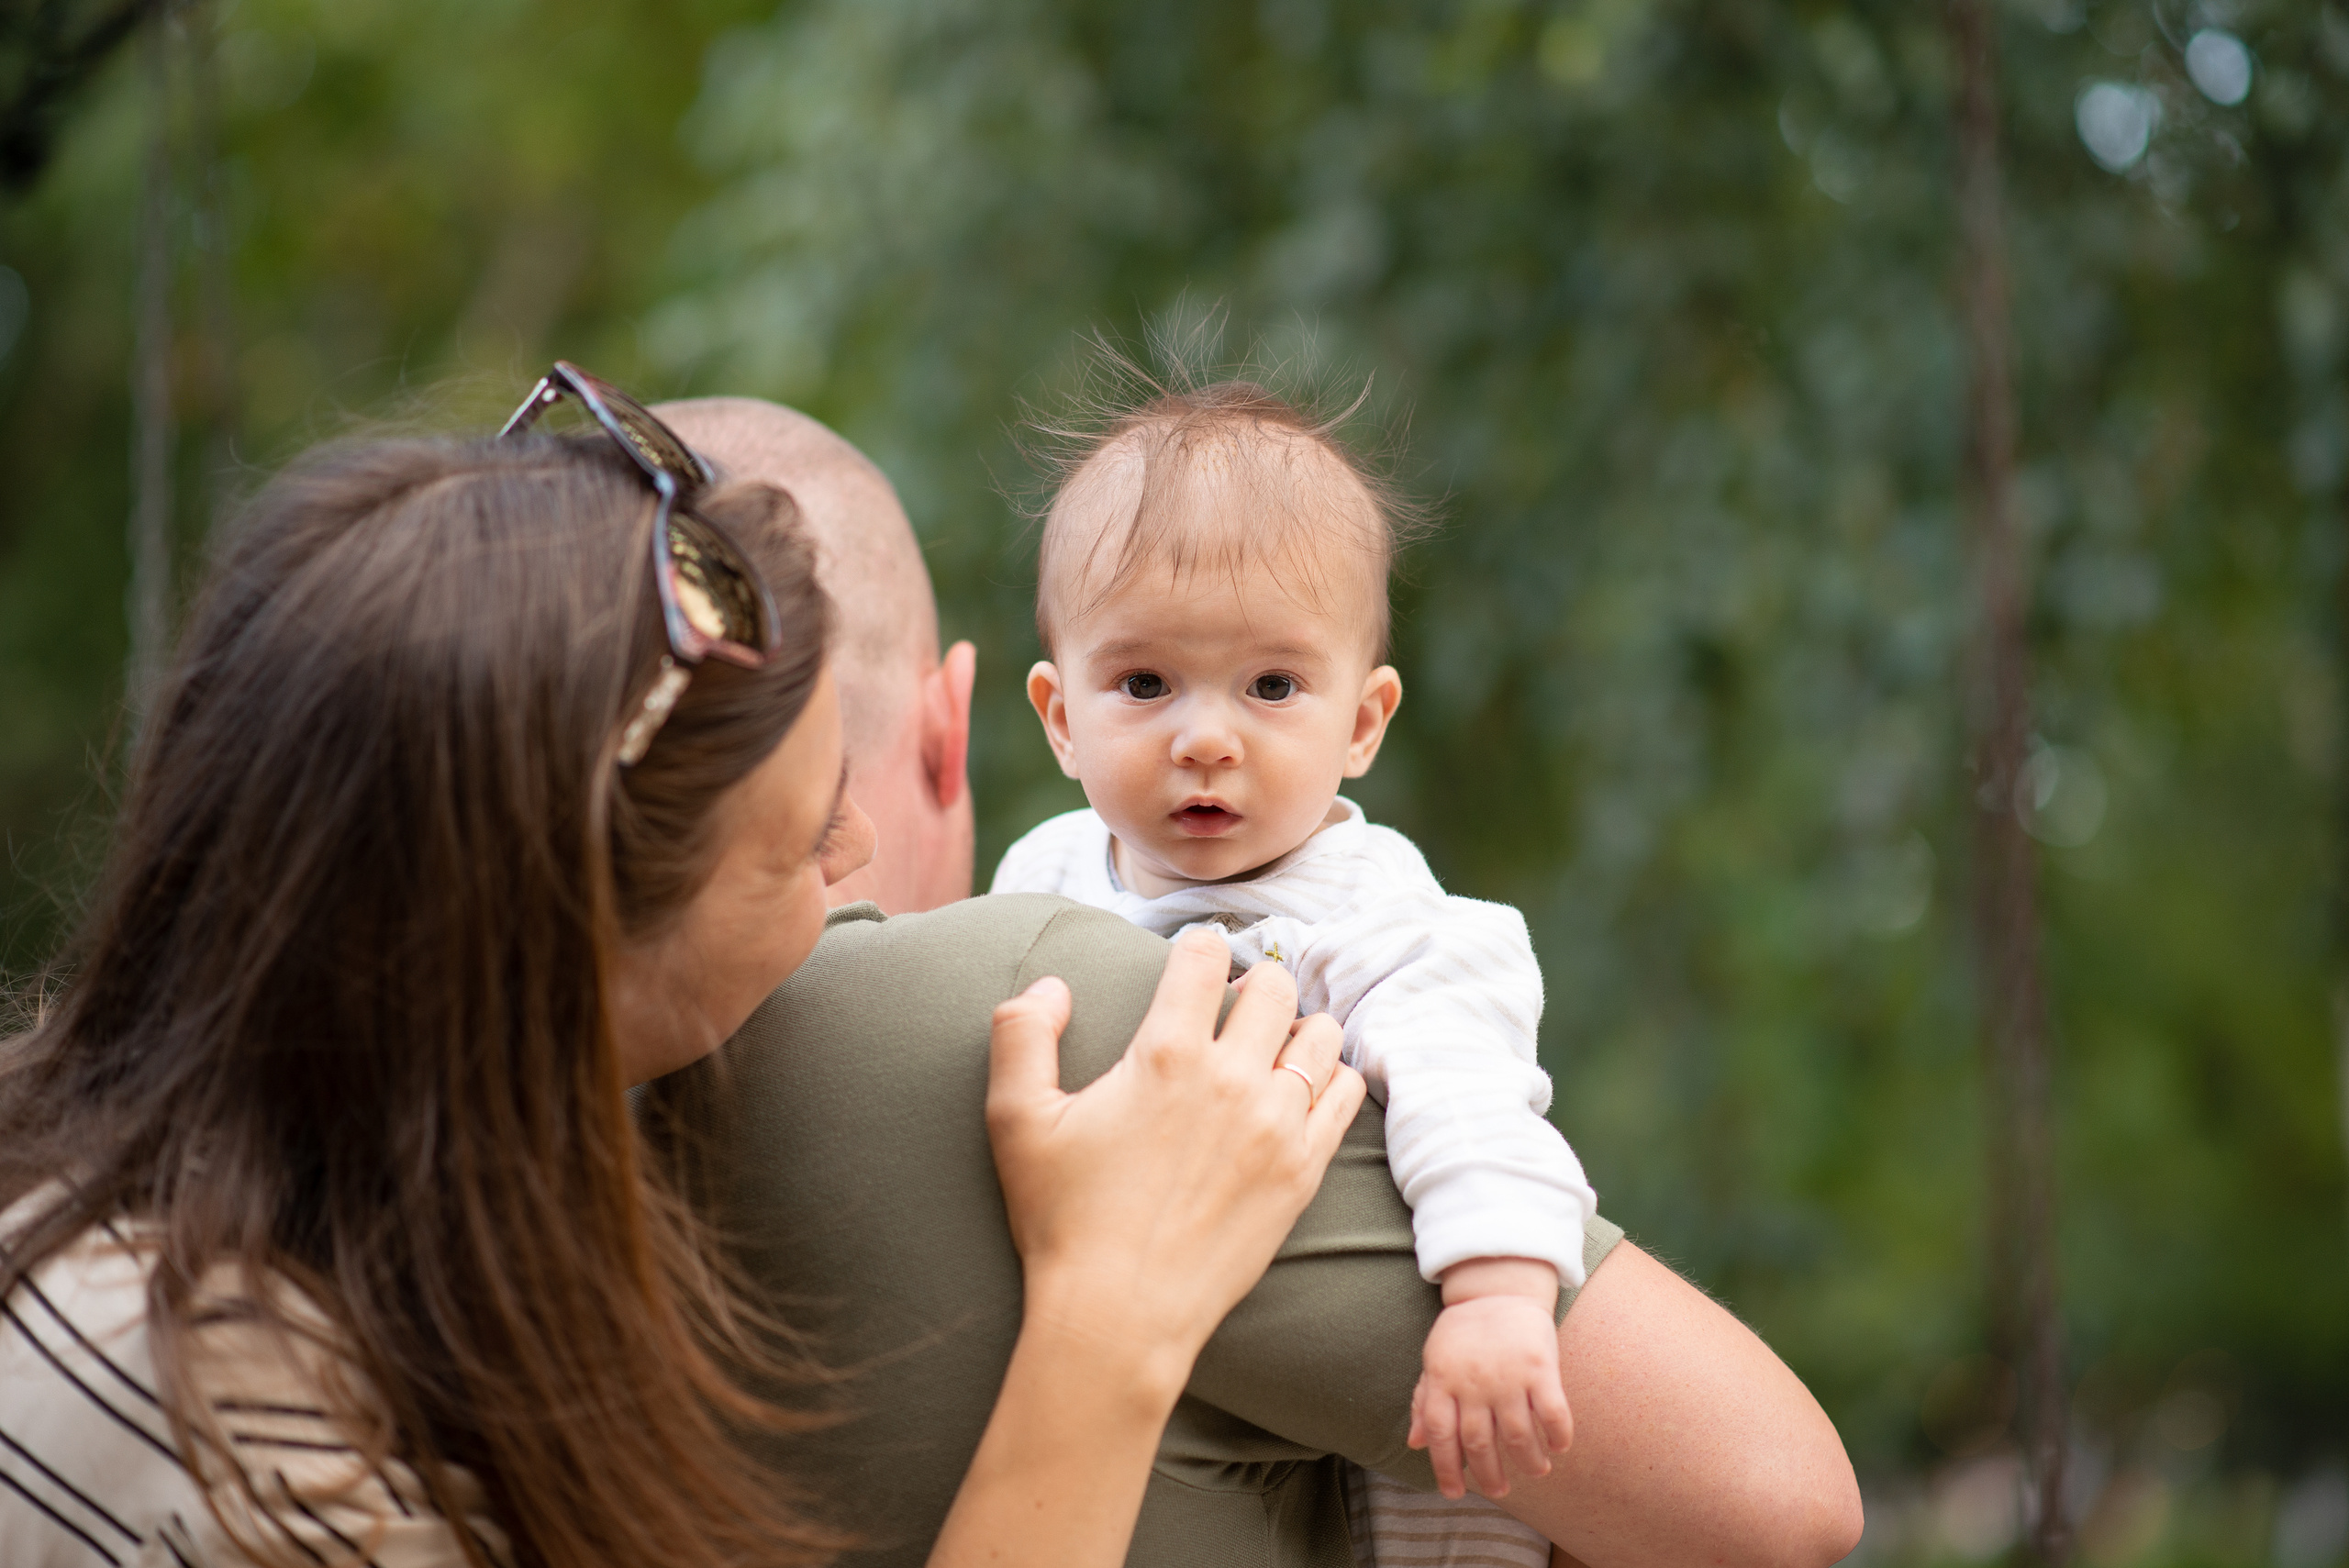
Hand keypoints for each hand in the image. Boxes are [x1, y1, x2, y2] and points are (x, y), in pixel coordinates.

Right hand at [985, 929, 1367, 1397]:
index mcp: (1163, 1054)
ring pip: (1319, 1034)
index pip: (1201, 957)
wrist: (1117, 1317)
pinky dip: (1328, 1078)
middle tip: (1230, 1007)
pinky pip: (1343, 1093)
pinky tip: (1299, 1090)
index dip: (1194, 948)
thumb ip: (1021, 1032)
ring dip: (1295, 1027)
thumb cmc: (1061, 1220)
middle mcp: (1230, 1079)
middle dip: (1250, 982)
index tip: (1189, 963)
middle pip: (1271, 985)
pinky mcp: (1303, 1170)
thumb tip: (1055, 984)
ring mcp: (1276, 1125)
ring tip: (1269, 1047)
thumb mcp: (1014, 1120)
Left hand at [1408, 1258, 1572, 1498]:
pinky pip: (1552, 1411)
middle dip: (1489, 1475)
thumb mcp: (1435, 1360)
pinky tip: (1559, 1446)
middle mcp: (1474, 1383)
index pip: (1440, 1435)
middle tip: (1499, 1490)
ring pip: (1518, 1435)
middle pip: (1479, 1442)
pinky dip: (1557, 1434)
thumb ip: (1424, 1401)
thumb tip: (1414, 1442)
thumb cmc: (1465, 1331)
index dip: (1445, 1468)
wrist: (1499, 1287)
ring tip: (1535, 1470)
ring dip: (1528, 1461)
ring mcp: (1508, 1376)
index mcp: (1444, 1380)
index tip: (1455, 1493)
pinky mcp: (1540, 1367)